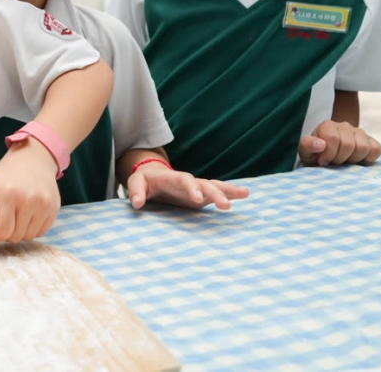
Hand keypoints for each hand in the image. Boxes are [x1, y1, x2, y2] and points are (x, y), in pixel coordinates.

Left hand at [0, 137, 60, 242]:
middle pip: (15, 237)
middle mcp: (28, 200)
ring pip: (28, 236)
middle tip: (4, 220)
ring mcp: (44, 205)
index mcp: (8, 193)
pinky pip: (41, 232)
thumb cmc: (7, 173)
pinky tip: (28, 215)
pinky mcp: (54, 208)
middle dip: (7, 233)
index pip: (2, 231)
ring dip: (20, 231)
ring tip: (16, 217)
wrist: (34, 160)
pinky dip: (33, 228)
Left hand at [126, 162, 248, 209]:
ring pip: (214, 186)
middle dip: (215, 193)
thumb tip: (137, 203)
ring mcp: (196, 188)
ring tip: (245, 194)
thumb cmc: (144, 180)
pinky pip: (217, 193)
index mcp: (172, 178)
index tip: (198, 198)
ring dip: (228, 191)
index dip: (191, 188)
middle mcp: (188, 182)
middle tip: (226, 205)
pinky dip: (230, 193)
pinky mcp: (200, 196)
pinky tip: (244, 194)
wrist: (153, 176)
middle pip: (204, 184)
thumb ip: (136, 191)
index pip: (184, 180)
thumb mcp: (136, 183)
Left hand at [298, 120, 380, 166]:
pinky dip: (368, 158)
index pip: (333, 138)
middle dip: (340, 159)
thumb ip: (307, 145)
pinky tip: (357, 161)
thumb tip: (320, 144)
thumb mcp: (305, 152)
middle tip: (334, 163)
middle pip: (349, 145)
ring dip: (353, 160)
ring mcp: (360, 133)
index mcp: (328, 126)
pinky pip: (376, 150)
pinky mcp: (371, 141)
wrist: (327, 156)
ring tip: (344, 162)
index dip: (329, 154)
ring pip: (363, 147)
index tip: (323, 162)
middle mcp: (345, 126)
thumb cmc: (316, 154)